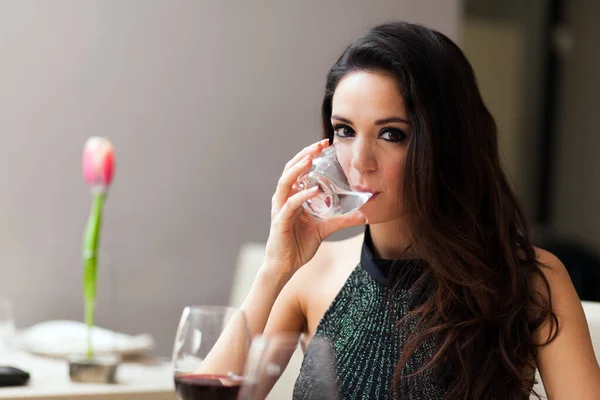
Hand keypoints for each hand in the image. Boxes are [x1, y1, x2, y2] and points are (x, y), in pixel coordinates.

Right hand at [264, 139, 366, 276]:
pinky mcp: (280, 221)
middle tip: (320, 145)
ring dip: (297, 169)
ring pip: (285, 182)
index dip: (310, 154)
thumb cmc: (299, 244)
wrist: (285, 265)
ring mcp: (280, 209)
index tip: (325, 144)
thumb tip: (364, 215)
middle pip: (290, 169)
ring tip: (311, 159)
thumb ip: (342, 220)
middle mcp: (283, 199)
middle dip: (304, 155)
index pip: (298, 169)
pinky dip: (301, 195)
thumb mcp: (325, 228)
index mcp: (292, 196)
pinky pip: (290, 204)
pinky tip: (313, 190)